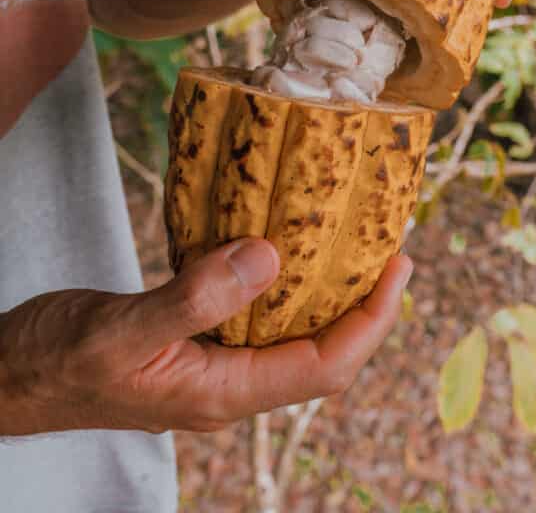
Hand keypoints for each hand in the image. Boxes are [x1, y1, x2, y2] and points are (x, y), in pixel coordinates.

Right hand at [0, 239, 411, 434]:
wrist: (13, 373)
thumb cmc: (57, 363)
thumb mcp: (122, 330)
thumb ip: (194, 298)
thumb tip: (270, 258)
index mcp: (220, 392)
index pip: (323, 366)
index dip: (370, 322)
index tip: (397, 268)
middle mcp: (227, 383)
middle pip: (320, 352)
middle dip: (362, 306)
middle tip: (386, 249)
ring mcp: (211, 363)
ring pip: (289, 332)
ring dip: (325, 292)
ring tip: (348, 243)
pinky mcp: (194, 339)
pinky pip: (254, 313)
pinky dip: (278, 281)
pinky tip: (278, 246)